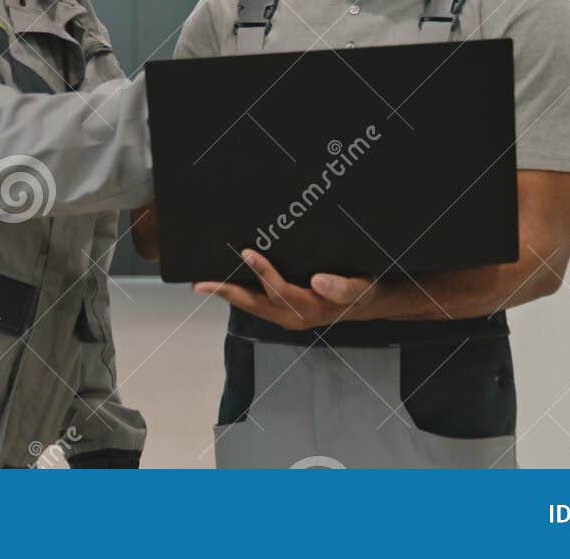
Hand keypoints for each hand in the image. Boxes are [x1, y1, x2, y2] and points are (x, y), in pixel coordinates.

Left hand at [193, 249, 382, 329]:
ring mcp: (288, 317)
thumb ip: (342, 287)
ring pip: (252, 306)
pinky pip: (258, 305)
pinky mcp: (285, 312)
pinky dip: (240, 295)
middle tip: (200, 284)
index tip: (247, 252)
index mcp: (310, 308)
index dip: (263, 272)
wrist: (369, 303)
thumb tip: (318, 281)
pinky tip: (227, 284)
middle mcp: (294, 317)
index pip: (279, 291)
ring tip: (202, 285)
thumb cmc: (365, 291)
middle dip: (227, 292)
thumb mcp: (361, 287)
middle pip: (255, 304)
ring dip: (228, 295)